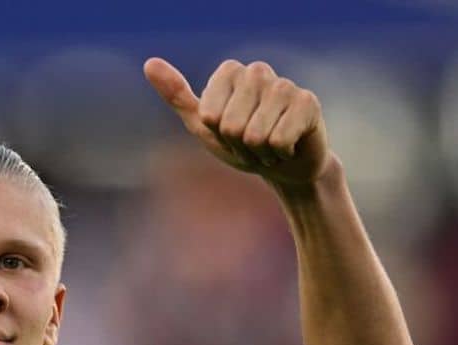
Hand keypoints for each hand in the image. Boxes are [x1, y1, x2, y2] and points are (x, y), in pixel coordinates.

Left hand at [143, 57, 331, 187]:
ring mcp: (285, 85)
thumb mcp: (202, 125)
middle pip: (231, 126)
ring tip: (268, 145)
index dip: (217, 135)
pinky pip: (279, 140)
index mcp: (230, 72)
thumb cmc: (240, 144)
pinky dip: (279, 153)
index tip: (228, 134)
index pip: (210, 116)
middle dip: (238, 146)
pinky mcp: (308, 102)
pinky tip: (287, 146)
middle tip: (251, 143)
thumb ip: (177, 95)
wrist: (282, 167)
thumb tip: (149, 63)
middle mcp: (257, 71)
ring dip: (259, 152)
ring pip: (255, 135)